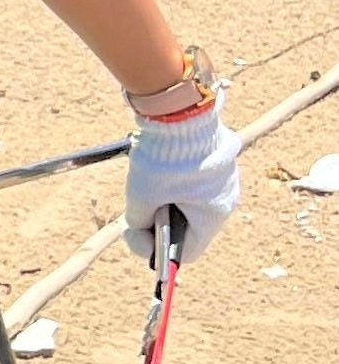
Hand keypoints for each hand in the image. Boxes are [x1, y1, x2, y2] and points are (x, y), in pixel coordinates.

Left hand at [126, 101, 237, 264]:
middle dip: (159, 220)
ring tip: (149, 179)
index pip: (188, 252)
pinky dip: (175, 181)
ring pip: (189, 201)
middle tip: (138, 205)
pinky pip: (194, 181)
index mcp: (214, 216)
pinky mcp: (217, 158)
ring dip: (166, 198)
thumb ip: (138, 221)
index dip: (159, 250)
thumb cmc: (163, 160)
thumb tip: (137, 227)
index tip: (137, 232)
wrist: (180, 112)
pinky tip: (160, 165)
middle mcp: (227, 199)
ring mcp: (225, 177)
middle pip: (187, 225)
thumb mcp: (141, 196)